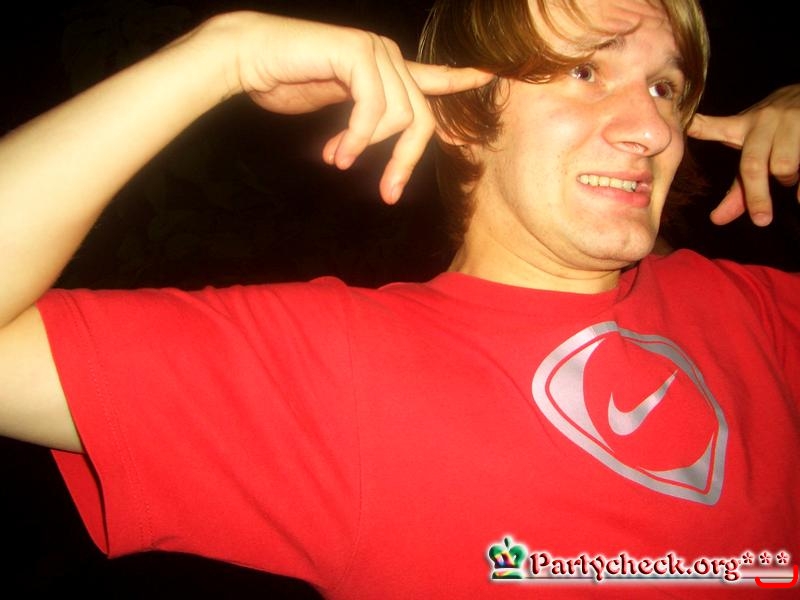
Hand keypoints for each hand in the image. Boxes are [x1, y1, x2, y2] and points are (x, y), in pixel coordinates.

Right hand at [219, 12, 492, 203]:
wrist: (247, 59)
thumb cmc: (285, 83)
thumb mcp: (335, 110)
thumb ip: (363, 122)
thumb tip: (371, 145)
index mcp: (384, 69)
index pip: (433, 77)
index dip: (460, 79)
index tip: (488, 76)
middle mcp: (387, 56)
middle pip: (421, 119)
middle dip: (404, 162)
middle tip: (387, 194)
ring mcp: (376, 51)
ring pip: (401, 117)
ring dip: (370, 150)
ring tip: (339, 161)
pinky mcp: (360, 53)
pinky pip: (375, 109)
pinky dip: (357, 137)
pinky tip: (336, 152)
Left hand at [687, 84, 799, 225]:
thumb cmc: (779, 132)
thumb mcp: (756, 152)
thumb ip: (739, 189)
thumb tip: (717, 220)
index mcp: (743, 126)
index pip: (716, 127)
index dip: (700, 127)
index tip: (686, 127)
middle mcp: (764, 120)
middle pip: (752, 165)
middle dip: (756, 196)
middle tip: (762, 220)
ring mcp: (791, 118)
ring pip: (783, 165)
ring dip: (788, 179)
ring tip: (789, 174)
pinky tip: (799, 194)